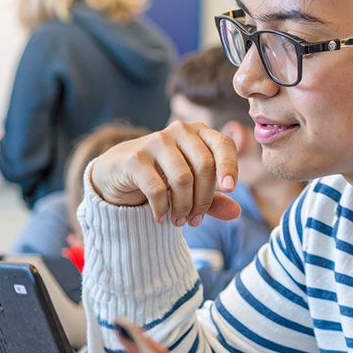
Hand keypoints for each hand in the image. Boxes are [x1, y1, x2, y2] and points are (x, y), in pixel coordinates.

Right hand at [88, 122, 241, 225]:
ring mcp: (155, 141)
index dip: (230, 166)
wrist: (116, 172)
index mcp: (198, 132)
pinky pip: (157, 189)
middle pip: (204, 166)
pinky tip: (160, 217)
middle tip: (195, 220)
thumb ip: (212, 199)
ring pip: (182, 179)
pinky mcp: (135, 158)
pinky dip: (162, 209)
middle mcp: (178, 131)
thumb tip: (235, 212)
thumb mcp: (190, 188)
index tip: (229, 189)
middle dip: (203, 199)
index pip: (223, 144)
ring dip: (183, 207)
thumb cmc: (160, 176)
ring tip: (179, 221)